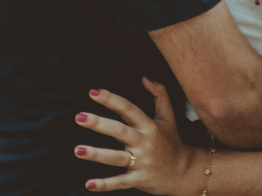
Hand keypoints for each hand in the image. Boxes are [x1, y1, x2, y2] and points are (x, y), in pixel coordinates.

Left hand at [75, 78, 199, 193]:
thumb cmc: (172, 142)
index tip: (93, 92)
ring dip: (97, 154)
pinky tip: (89, 184)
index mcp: (149, 125)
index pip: (128, 109)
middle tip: (79, 116)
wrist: (184, 172)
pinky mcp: (139, 179)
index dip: (111, 99)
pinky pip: (121, 182)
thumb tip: (145, 77)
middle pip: (120, 131)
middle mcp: (144, 142)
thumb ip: (159, 94)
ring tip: (77, 150)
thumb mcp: (169, 117)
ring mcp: (142, 162)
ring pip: (116, 157)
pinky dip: (105, 184)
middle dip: (99, 124)